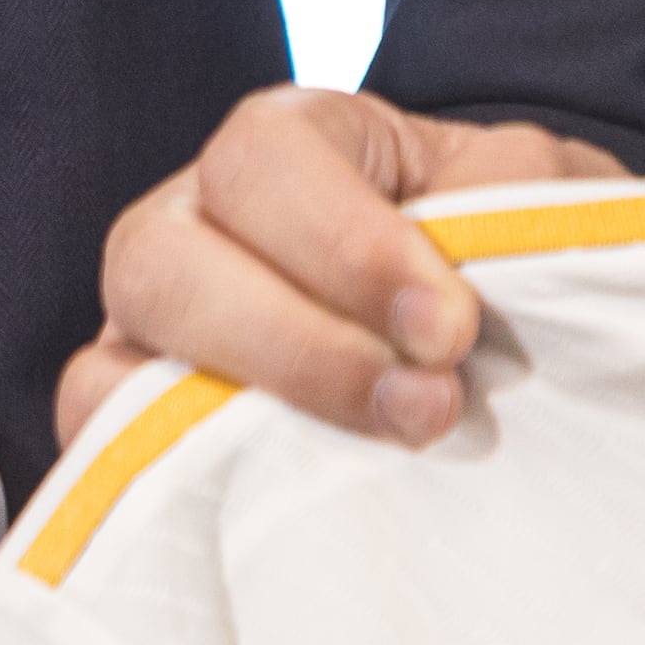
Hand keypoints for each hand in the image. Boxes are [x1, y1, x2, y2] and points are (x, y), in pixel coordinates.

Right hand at [63, 87, 622, 448]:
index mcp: (286, 140)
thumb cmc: (508, 251)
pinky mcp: (145, 428)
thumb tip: (489, 249)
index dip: (343, 244)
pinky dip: (173, 485)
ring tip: (379, 461)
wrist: (505, 337)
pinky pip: (110, 458)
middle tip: (428, 406)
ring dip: (242, 427)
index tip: (448, 328)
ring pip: (111, 368)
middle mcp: (189, 222)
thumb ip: (518, 198)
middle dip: (295, 346)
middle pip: (158, 261)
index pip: (261, 161)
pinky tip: (302, 504)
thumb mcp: (535, 197)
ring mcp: (153, 332)